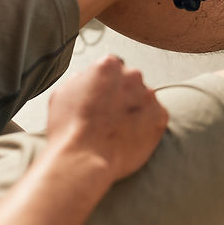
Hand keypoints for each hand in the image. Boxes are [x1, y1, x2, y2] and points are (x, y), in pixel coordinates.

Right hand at [47, 55, 168, 182]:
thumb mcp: (63, 92)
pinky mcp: (160, 116)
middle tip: (109, 117)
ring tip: (117, 130)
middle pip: (130, 82)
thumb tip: (88, 79)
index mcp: (108, 64)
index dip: (105, 86)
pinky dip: (146, 126)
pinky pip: (155, 118)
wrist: (82, 160)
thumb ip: (82, 79)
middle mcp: (132, 74)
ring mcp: (149, 95)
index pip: (112, 69)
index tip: (99, 101)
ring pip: (143, 100)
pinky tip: (129, 137)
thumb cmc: (68, 128)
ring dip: (134, 110)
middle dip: (122, 95)